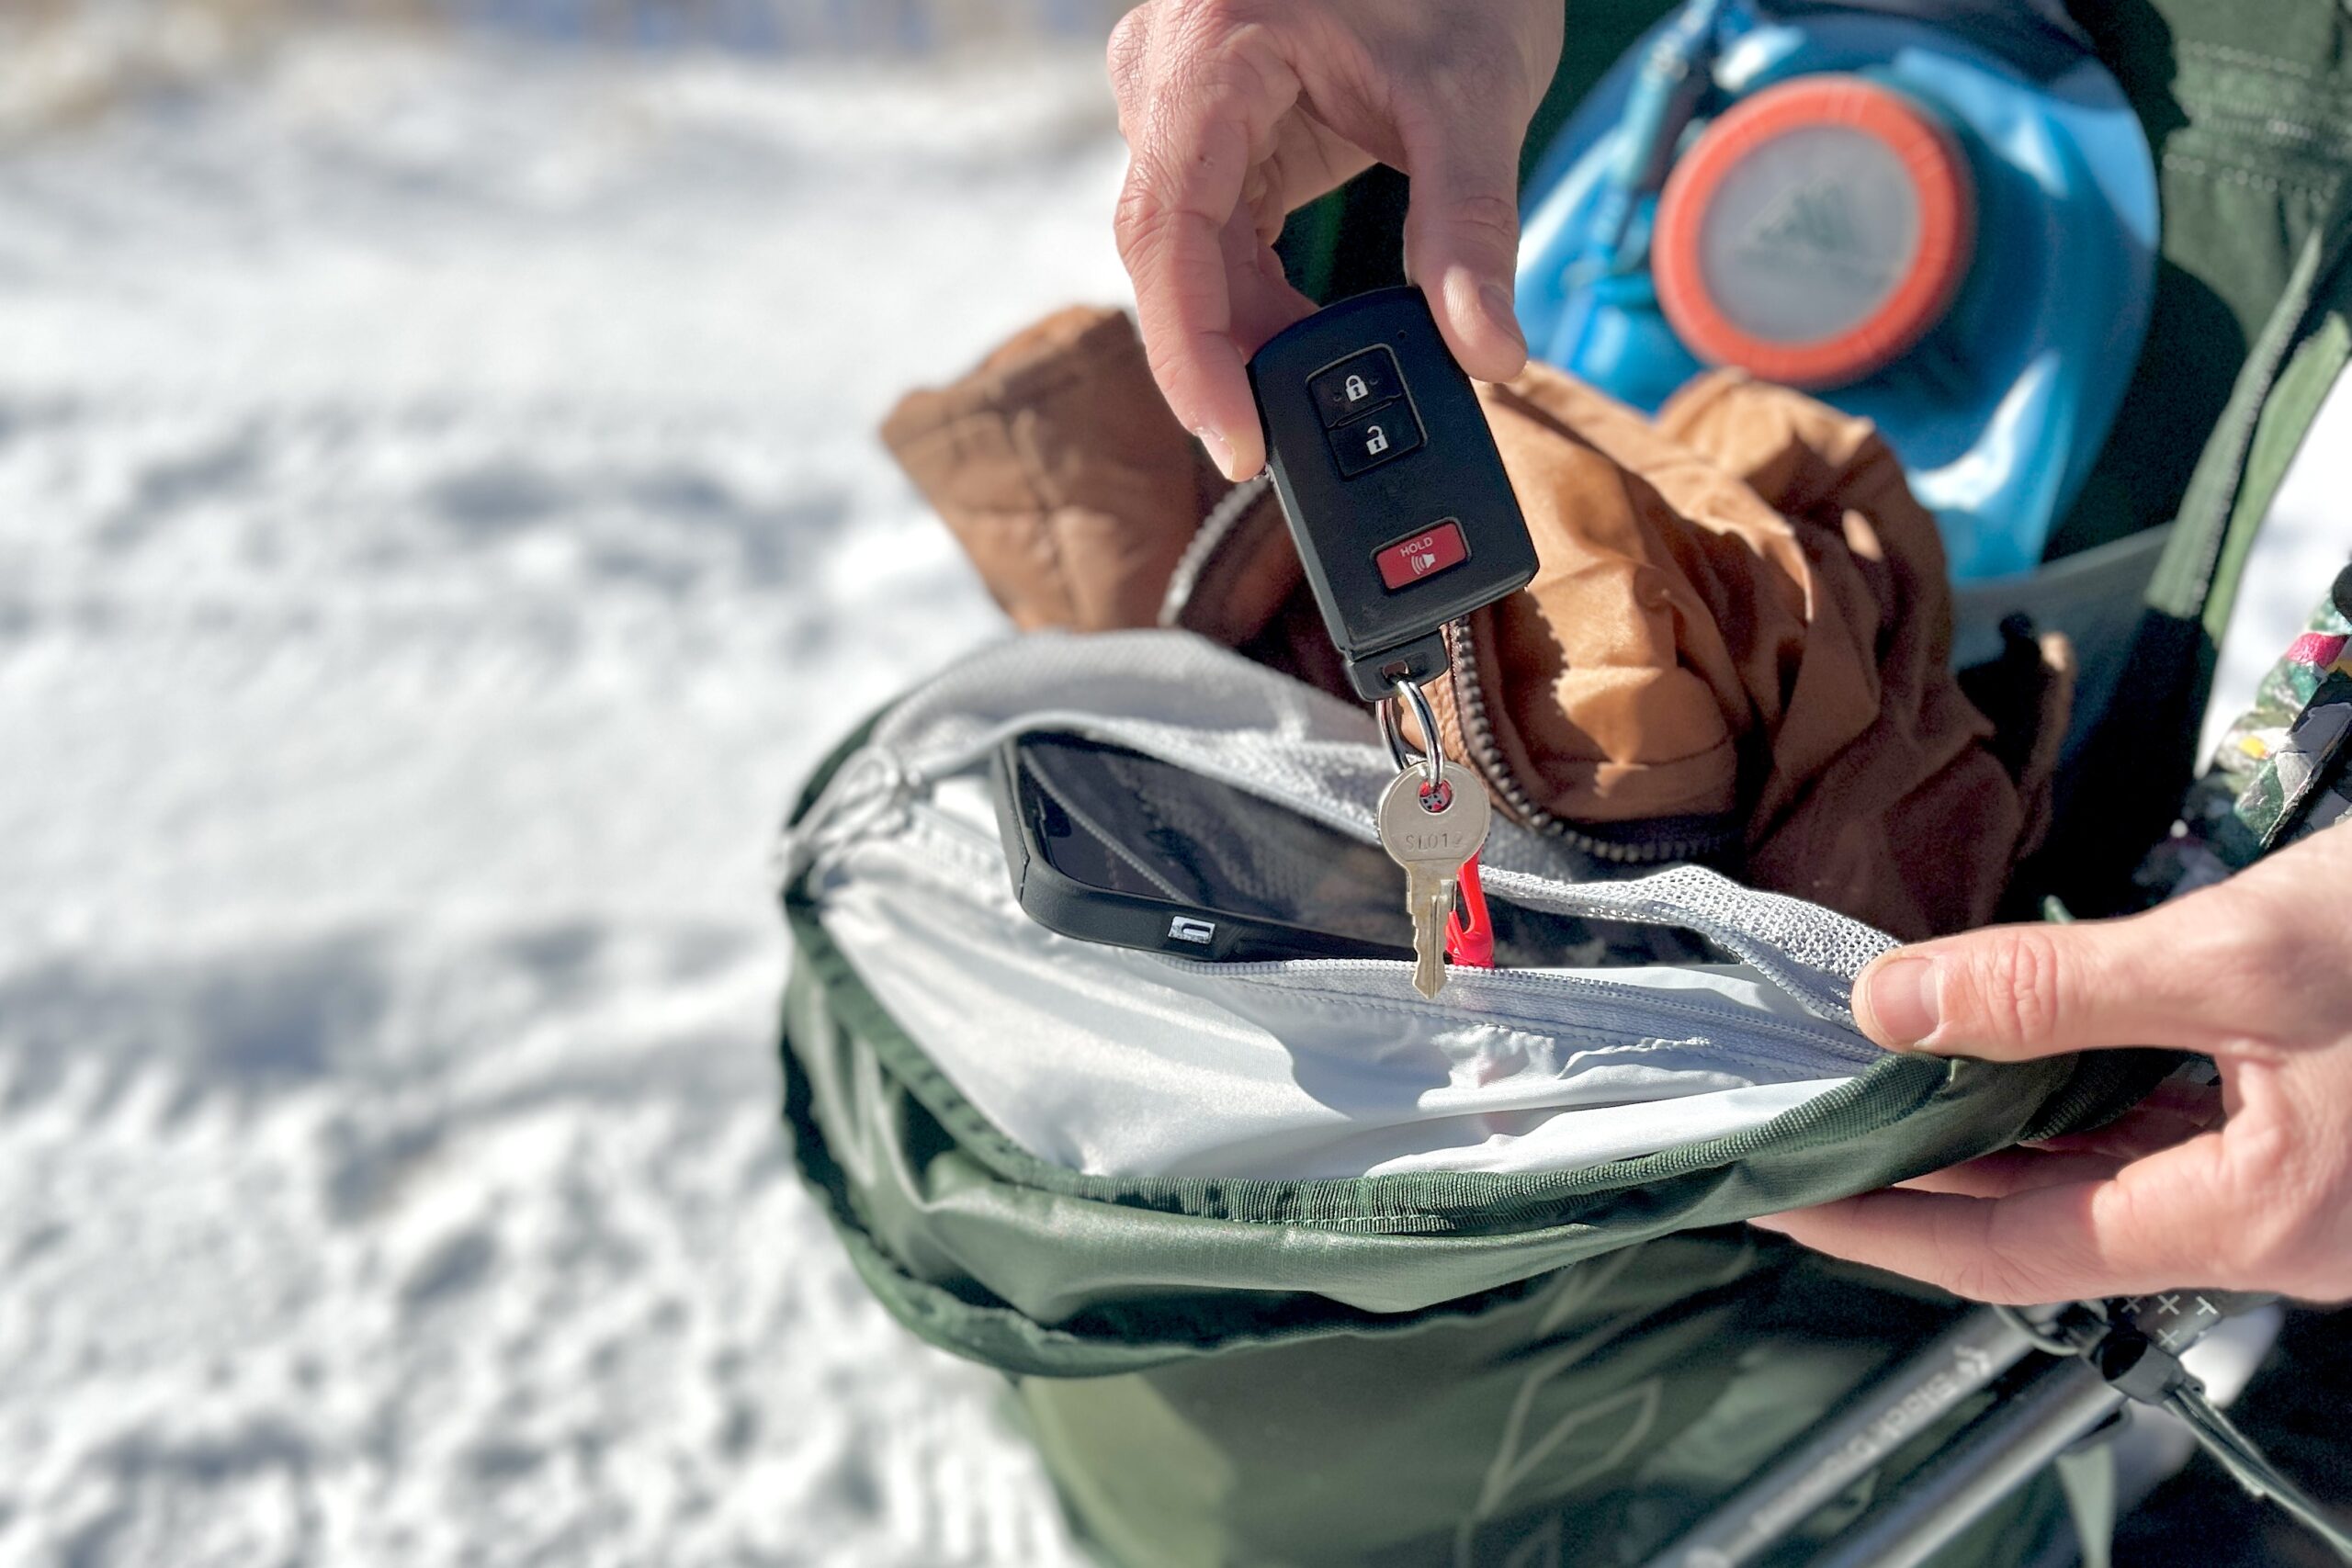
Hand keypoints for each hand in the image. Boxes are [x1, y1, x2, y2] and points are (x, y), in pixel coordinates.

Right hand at [1107, 0, 1561, 479]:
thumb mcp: (1473, 95)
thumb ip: (1471, 230)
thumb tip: (1486, 353)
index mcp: (1207, 53)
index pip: (1165, 231)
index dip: (1192, 355)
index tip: (1239, 442)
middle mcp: (1168, 80)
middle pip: (1169, 257)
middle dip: (1229, 361)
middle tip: (1295, 447)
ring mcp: (1182, 106)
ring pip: (1190, 259)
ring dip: (1252, 335)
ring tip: (1328, 392)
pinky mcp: (1216, 132)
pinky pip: (1219, 238)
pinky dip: (1262, 300)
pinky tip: (1313, 341)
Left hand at [1755, 826, 2351, 1304]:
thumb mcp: (2246, 956)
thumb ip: (2058, 988)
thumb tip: (1890, 1006)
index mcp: (2251, 1218)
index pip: (2004, 1253)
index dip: (1875, 1229)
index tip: (1771, 1195)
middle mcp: (2270, 1221)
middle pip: (2041, 1216)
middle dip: (1911, 1173)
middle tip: (1795, 1121)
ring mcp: (2298, 1176)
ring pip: (2097, 1167)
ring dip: (1981, 1125)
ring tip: (1864, 1076)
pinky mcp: (2318, 1118)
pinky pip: (2158, 1122)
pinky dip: (2066, 1086)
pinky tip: (2003, 1044)